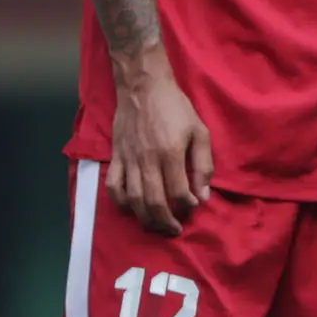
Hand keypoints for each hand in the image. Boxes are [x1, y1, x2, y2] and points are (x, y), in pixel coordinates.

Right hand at [109, 53, 212, 235]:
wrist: (143, 87)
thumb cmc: (176, 107)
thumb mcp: (199, 131)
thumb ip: (203, 164)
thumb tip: (203, 195)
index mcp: (170, 153)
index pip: (179, 192)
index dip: (188, 206)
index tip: (194, 207)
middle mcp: (148, 160)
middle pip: (154, 202)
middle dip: (166, 222)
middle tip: (175, 229)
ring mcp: (129, 160)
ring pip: (134, 200)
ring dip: (145, 218)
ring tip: (157, 225)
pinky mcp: (116, 157)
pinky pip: (113, 186)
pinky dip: (120, 202)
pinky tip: (130, 208)